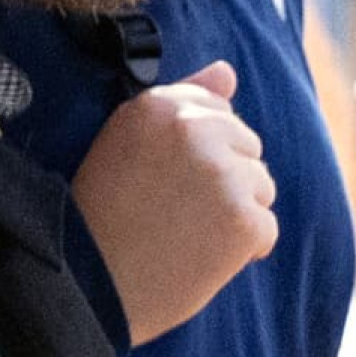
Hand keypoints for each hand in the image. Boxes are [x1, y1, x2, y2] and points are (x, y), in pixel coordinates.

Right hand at [72, 64, 278, 344]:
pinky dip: (243, 250)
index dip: (199, 153)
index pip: (217, 111)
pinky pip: (266, 229)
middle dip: (223, 180)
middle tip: (172, 213)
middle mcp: (194, 129)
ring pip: (261, 187)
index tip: (167, 180)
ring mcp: (223, 173)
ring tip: (185, 235)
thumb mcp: (130, 142)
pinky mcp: (243, 219)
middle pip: (246, 147)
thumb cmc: (104, 218)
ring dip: (235, 214)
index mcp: (159, 104)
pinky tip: (202, 258)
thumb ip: (183, 99)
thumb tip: (228, 70)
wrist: (89, 286)